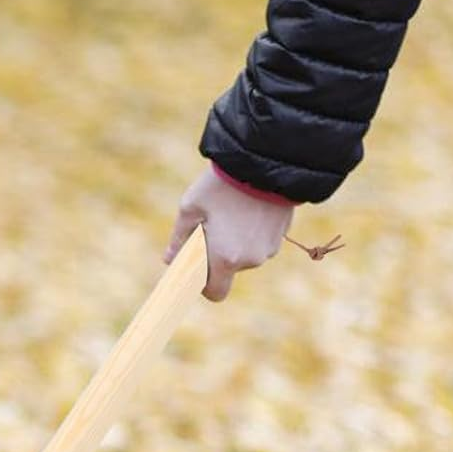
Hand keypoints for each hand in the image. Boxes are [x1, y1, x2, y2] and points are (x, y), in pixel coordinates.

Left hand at [165, 164, 293, 301]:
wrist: (266, 159)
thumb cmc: (222, 185)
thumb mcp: (191, 209)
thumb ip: (179, 240)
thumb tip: (170, 260)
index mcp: (226, 259)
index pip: (215, 293)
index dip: (203, 285)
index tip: (195, 267)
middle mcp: (251, 259)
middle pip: (228, 271)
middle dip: (216, 257)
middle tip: (208, 227)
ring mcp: (270, 247)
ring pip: (244, 255)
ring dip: (233, 242)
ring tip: (229, 211)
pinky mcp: (282, 232)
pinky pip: (259, 242)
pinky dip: (249, 232)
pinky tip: (245, 208)